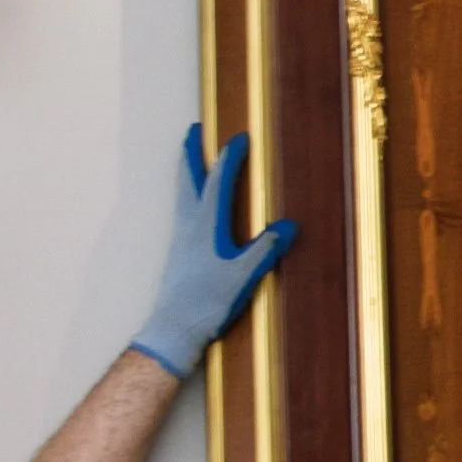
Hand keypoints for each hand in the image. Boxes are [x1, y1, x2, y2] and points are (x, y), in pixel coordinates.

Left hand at [131, 128, 295, 381]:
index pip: (218, 182)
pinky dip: (188, 194)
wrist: (173, 329)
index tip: (239, 138)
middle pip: (188, 179)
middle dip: (191, 153)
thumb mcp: (243, 275)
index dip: (229, 158)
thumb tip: (288, 225)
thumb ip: (266, 248)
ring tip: (191, 159)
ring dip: (187, 171)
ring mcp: (180, 238)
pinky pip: (183, 210)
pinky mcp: (178, 252)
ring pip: (182, 194)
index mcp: (205, 225)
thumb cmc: (206, 302)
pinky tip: (194, 206)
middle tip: (192, 131)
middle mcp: (188, 226)